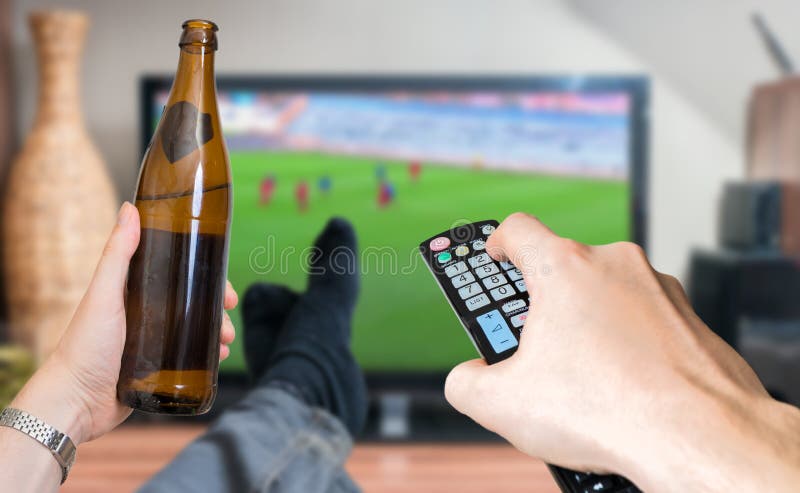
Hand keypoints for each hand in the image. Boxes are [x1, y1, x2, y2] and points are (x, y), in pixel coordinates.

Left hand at [10, 202, 237, 444]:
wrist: (76, 403)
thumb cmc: (84, 347)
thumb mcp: (104, 295)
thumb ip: (118, 254)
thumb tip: (131, 208)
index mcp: (133, 291)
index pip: (176, 273)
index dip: (203, 273)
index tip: (221, 280)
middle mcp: (145, 313)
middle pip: (192, 301)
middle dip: (215, 307)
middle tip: (228, 313)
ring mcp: (152, 341)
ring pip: (194, 329)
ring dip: (216, 331)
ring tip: (224, 342)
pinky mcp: (156, 368)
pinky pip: (189, 357)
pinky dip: (206, 354)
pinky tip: (216, 358)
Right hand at [444, 213, 799, 491]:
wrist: (699, 437)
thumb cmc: (609, 410)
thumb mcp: (503, 404)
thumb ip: (466, 382)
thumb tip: (468, 378)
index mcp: (565, 268)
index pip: (517, 229)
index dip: (497, 242)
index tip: (495, 258)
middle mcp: (614, 265)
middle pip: (563, 270)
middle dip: (543, 307)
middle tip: (531, 348)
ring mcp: (658, 289)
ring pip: (606, 297)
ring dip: (587, 327)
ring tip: (581, 379)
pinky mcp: (690, 319)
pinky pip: (645, 322)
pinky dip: (628, 346)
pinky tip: (622, 388)